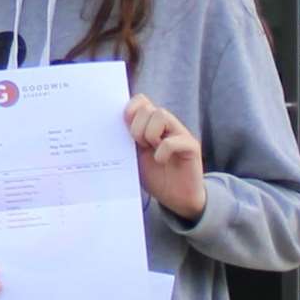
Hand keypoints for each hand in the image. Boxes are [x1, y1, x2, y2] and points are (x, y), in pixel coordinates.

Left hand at [125, 94, 206, 219]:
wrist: (175, 198)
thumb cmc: (154, 176)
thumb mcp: (134, 156)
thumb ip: (127, 139)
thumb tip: (108, 125)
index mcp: (150, 124)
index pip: (141, 101)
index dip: (130, 109)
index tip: (124, 126)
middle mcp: (166, 125)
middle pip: (148, 108)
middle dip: (137, 127)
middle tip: (140, 145)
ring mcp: (180, 134)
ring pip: (161, 115)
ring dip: (149, 134)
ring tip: (150, 149)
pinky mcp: (191, 147)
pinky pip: (174, 140)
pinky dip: (163, 151)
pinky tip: (160, 161)